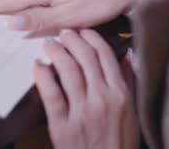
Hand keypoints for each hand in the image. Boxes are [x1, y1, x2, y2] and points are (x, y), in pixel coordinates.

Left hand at [35, 29, 138, 148]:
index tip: (83, 31)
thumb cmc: (119, 142)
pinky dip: (42, 76)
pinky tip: (38, 67)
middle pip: (85, 58)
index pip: (105, 56)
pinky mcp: (63, 125)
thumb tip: (126, 56)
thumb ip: (128, 82)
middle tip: (63, 33)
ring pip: (68, 70)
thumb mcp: (131, 111)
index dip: (92, 38)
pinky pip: (51, 94)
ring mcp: (82, 111)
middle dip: (72, 40)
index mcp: (120, 94)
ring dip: (56, 52)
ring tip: (49, 45)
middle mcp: (102, 99)